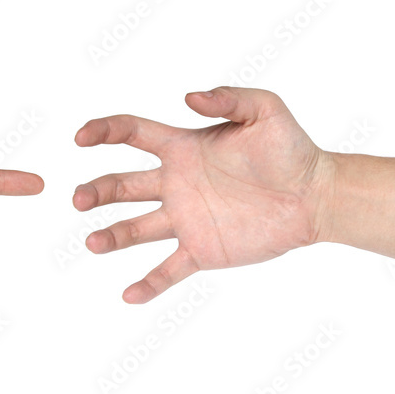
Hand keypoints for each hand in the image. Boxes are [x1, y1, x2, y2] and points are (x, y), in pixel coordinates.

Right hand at [72, 87, 331, 302]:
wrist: (316, 197)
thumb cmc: (292, 149)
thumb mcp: (265, 109)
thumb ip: (228, 98)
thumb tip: (187, 97)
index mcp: (184, 147)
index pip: (133, 134)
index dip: (103, 132)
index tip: (81, 138)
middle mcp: (176, 183)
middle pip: (122, 185)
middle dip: (96, 192)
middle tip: (78, 200)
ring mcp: (186, 219)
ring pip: (136, 229)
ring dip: (111, 236)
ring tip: (92, 243)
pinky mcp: (202, 250)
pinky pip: (169, 270)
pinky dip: (149, 283)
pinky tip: (128, 296)